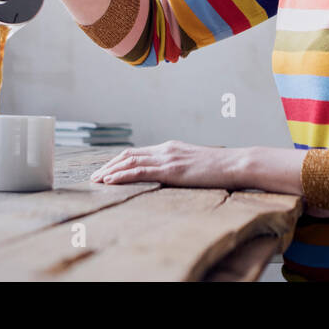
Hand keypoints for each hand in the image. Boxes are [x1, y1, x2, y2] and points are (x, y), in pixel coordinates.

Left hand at [89, 140, 245, 189]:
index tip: (105, 170)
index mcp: (170, 148)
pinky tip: (110, 181)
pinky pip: (141, 171)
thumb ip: (180, 167)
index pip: (137, 153)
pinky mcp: (171, 170)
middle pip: (128, 155)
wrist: (235, 164)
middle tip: (93, 177)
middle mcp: (165, 149)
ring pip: (130, 162)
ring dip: (110, 171)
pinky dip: (122, 175)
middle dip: (108, 165)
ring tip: (96, 180)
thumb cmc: (220, 168)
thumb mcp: (195, 165)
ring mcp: (168, 158)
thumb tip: (170, 177)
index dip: (118, 161)